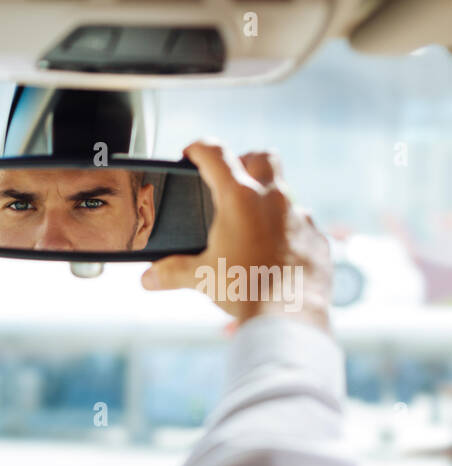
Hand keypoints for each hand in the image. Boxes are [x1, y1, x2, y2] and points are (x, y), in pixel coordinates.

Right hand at [142, 141, 331, 333]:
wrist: (289, 317)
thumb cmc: (245, 290)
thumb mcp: (200, 278)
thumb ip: (171, 273)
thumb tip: (148, 278)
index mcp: (239, 199)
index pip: (215, 154)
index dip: (199, 148)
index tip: (191, 152)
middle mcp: (274, 199)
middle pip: (262, 157)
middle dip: (244, 161)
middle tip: (230, 180)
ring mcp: (300, 216)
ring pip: (285, 192)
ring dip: (267, 201)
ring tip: (250, 226)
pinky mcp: (317, 238)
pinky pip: (302, 225)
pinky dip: (287, 232)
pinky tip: (275, 253)